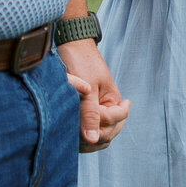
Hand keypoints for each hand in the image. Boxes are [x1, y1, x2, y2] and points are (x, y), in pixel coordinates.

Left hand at [60, 36, 130, 151]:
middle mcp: (108, 107)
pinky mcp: (85, 111)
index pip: (114, 121)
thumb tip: (92, 140)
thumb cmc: (80, 62)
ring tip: (74, 136)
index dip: (101, 124)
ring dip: (88, 140)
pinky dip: (81, 137)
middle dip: (95, 136)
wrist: (70, 45)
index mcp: (113, 100)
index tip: (85, 117)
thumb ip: (90, 114)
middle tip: (77, 133)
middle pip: (109, 133)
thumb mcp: (87, 89)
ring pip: (99, 136)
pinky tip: (71, 135)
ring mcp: (97, 110)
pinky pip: (88, 131)